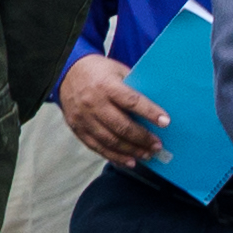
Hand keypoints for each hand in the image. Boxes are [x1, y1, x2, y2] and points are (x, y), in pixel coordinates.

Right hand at [56, 52, 163, 169]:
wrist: (66, 73)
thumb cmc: (99, 72)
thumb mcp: (118, 71)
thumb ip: (134, 88)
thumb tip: (156, 107)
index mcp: (106, 85)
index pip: (131, 101)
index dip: (150, 113)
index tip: (165, 122)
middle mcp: (93, 103)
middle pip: (121, 126)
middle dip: (142, 138)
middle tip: (157, 146)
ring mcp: (83, 118)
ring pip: (110, 140)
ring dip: (131, 151)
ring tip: (146, 155)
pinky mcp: (77, 128)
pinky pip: (97, 146)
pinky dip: (114, 156)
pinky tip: (128, 161)